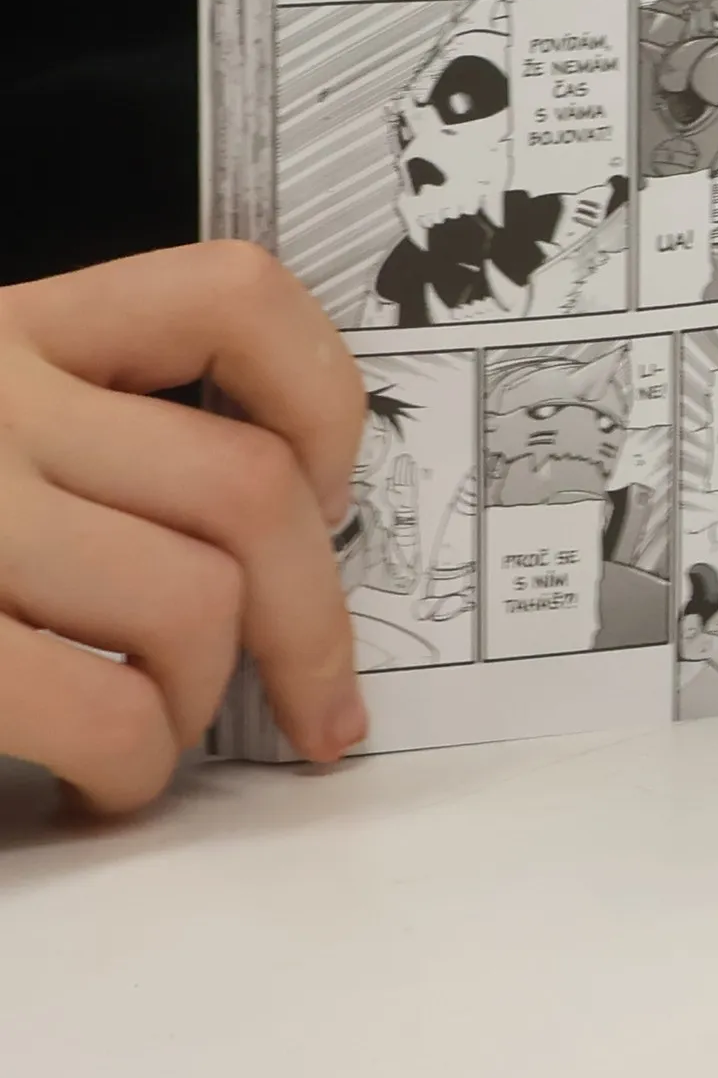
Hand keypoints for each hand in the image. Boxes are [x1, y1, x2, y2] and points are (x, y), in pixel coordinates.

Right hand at [0, 244, 367, 812]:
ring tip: (155, 740)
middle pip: (247, 487)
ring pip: (190, 600)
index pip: (233, 295)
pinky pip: (96, 702)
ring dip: (206, 702)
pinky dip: (134, 762)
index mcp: (11, 328)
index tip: (326, 491)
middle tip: (322, 706)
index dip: (321, 398)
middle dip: (317, 620)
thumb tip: (286, 527)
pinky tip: (102, 782)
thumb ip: (88, 430)